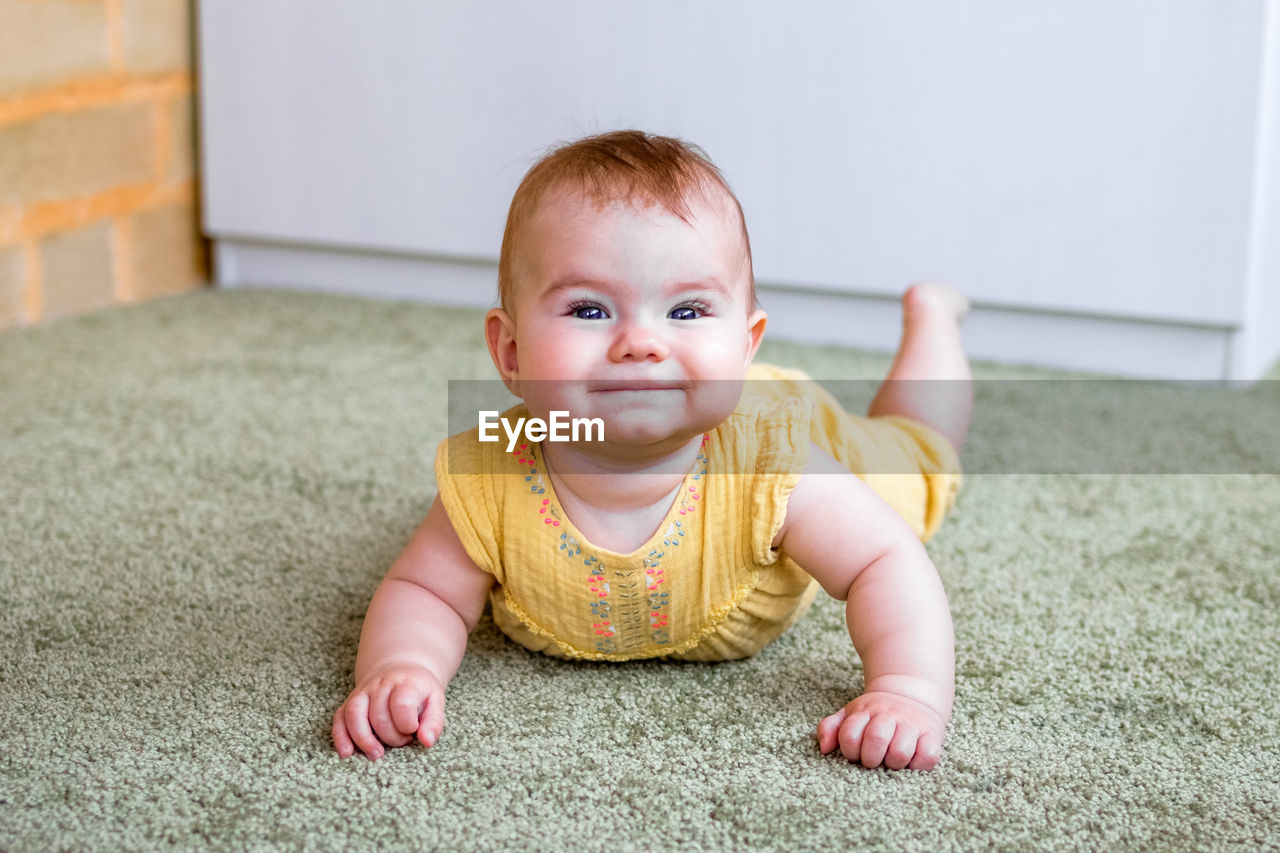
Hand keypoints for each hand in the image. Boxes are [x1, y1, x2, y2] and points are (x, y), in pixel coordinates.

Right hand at [332, 664, 445, 758]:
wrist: (400, 670)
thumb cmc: (419, 692)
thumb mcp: (435, 701)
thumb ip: (433, 722)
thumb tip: (427, 741)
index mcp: (405, 683)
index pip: (401, 703)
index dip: (407, 724)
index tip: (413, 731)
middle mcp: (381, 685)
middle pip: (378, 714)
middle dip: (390, 737)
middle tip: (402, 742)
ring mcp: (363, 692)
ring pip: (354, 713)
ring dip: (363, 739)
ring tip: (376, 754)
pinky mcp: (350, 702)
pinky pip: (339, 718)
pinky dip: (341, 736)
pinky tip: (347, 752)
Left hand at [817, 691, 945, 769]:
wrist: (914, 695)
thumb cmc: (877, 714)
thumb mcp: (852, 714)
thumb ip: (832, 728)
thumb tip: (824, 749)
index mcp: (866, 711)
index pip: (850, 735)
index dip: (849, 751)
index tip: (855, 754)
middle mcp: (890, 715)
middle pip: (875, 740)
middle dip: (870, 758)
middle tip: (873, 760)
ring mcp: (912, 725)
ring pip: (900, 752)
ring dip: (893, 763)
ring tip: (892, 760)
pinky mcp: (933, 737)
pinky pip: (926, 758)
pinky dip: (917, 765)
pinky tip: (911, 760)